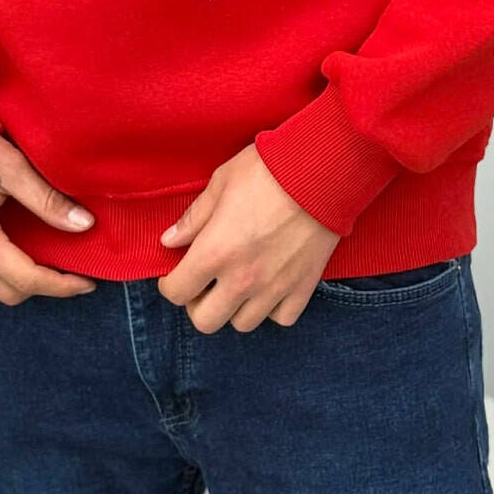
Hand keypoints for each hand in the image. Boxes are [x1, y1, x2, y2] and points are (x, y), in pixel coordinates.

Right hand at [0, 135, 97, 303]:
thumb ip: (48, 200)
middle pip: (11, 293)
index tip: (87, 283)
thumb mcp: (11, 168)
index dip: (62, 286)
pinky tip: (12, 258)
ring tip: (44, 265)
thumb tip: (83, 224)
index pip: (28, 280)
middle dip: (45, 288)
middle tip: (70, 272)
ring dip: (20, 285)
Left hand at [157, 143, 338, 332]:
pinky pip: (281, 317)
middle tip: (204, 282)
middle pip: (205, 321)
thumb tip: (170, 240)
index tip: (175, 274)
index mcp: (214, 252)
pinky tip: (269, 287)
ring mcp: (275, 287)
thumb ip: (193, 218)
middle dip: (197, 304)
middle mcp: (242, 278)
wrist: (324, 170)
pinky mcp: (304, 286)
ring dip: (234, 307)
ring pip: (242, 324)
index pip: (176, 292)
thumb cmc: (269, 170)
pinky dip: (272, 309)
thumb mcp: (221, 184)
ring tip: (237, 284)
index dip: (170, 285)